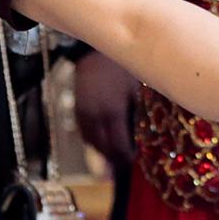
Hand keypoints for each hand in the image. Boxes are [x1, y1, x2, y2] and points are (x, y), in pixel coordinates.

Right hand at [73, 50, 139, 169]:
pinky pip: (84, 131)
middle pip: (103, 148)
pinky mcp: (77, 107)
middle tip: (122, 170)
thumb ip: (137, 114)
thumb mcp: (136, 89)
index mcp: (112, 111)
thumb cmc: (121, 66)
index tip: (133, 164)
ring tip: (112, 161)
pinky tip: (102, 142)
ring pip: (91, 142)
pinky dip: (93, 140)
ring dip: (102, 153)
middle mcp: (94, 116)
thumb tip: (141, 137)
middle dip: (113, 161)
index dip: (125, 159)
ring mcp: (83, 112)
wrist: (93, 49)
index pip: (118, 146)